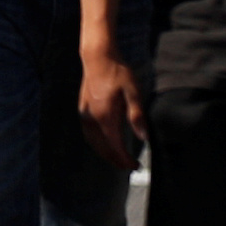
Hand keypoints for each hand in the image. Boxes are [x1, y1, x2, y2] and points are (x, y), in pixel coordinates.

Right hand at [78, 49, 145, 167]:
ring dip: (105, 154)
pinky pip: (88, 134)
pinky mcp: (82, 110)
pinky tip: (104, 144)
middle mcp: (92, 118)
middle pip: (103, 148)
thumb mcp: (134, 92)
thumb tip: (143, 137)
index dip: (125, 159)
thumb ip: (137, 116)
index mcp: (105, 116)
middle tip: (129, 167)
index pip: (115, 146)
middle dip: (116, 160)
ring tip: (117, 159)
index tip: (136, 166)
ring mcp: (85, 114)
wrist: (98, 58)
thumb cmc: (118, 73)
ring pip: (93, 142)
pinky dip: (97, 144)